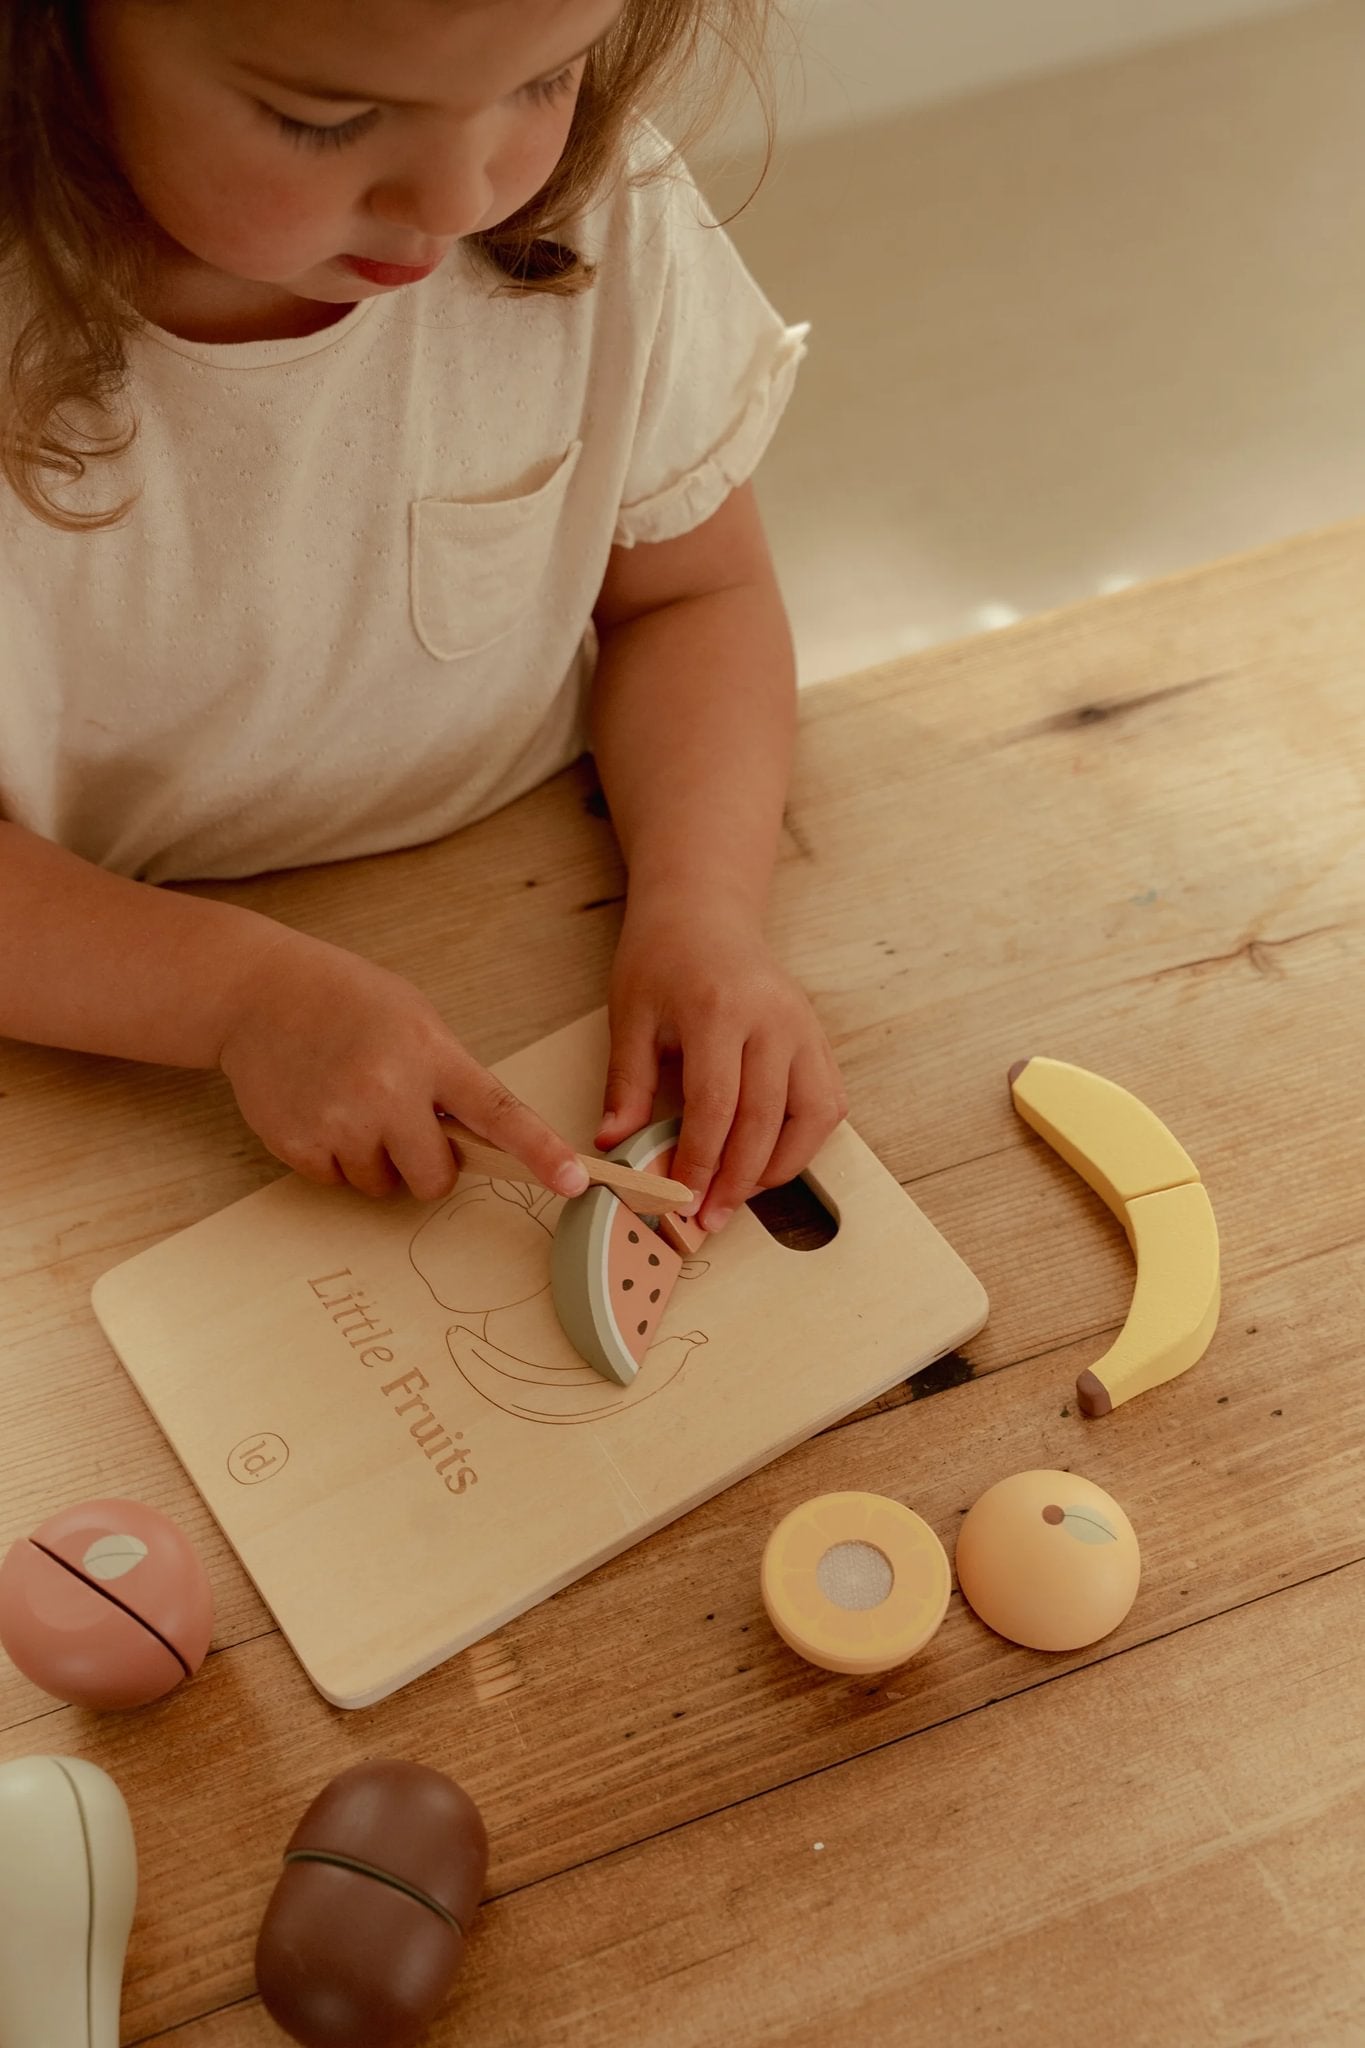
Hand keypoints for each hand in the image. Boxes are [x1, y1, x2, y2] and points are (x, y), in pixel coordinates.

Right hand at [217, 929, 588, 1200]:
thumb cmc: (347, 1002)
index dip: (541, 1151)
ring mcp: (340, 1122)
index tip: (576, 1180)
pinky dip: (333, 1157)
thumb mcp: (416, 1019)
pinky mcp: (298, 1145)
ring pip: (383, 1186)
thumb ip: (450, 1076)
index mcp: (430, 1054)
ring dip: (376, 1159)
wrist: (257, 993)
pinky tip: (320, 1108)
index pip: (498, 1112)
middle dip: (427, 1162)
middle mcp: (388, 1092)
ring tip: (350, 1102)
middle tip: (401, 1119)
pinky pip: (337, 1182)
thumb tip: (479, 1142)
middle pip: (435, 1177)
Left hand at [597, 896, 847, 1230]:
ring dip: (779, 1166)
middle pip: (765, 1120)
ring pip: (813, 1117)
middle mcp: (773, 1020)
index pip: (715, 1107)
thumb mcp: (630, 1015)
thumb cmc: (663, 958)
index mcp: (719, 1010)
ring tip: (740, 1193)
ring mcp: (804, 1028)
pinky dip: (804, 1140)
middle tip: (710, 1218)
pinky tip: (769, 1158)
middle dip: (736, 1180)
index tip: (682, 1200)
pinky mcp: (818, 1037)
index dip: (700, 1163)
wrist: (705, 912)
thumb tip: (613, 1145)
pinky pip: (828, 1102)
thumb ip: (626, 1083)